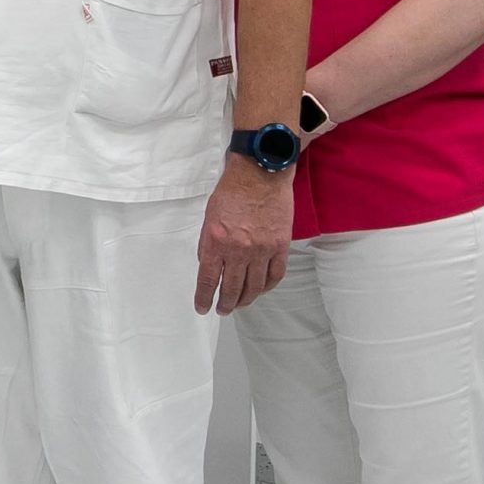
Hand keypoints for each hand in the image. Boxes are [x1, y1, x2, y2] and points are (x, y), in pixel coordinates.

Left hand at [195, 157, 292, 315]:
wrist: (260, 173)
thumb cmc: (232, 191)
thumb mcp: (209, 217)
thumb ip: (207, 244)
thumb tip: (207, 266)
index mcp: (216, 241)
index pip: (208, 281)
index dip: (204, 298)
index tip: (202, 308)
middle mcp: (239, 249)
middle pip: (232, 289)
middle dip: (225, 304)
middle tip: (222, 309)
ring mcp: (262, 250)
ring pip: (254, 287)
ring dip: (245, 299)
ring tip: (240, 304)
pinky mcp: (280, 246)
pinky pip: (275, 275)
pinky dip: (267, 287)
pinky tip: (261, 289)